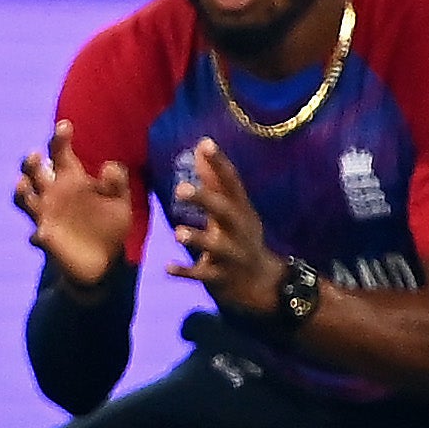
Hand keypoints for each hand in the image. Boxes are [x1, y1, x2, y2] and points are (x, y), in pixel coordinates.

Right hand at [15, 120, 135, 288]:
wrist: (103, 260)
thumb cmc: (109, 224)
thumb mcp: (120, 202)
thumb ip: (116, 183)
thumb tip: (109, 167)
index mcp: (70, 177)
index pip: (59, 152)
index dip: (59, 138)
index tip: (64, 126)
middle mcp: (53, 192)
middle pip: (33, 171)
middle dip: (31, 163)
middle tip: (37, 156)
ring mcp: (45, 214)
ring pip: (24, 198)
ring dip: (21, 191)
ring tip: (23, 184)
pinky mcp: (45, 237)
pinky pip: (36, 234)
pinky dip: (38, 234)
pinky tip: (43, 235)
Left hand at [166, 137, 281, 316]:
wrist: (261, 284)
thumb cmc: (240, 238)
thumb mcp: (233, 209)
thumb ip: (214, 180)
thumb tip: (201, 145)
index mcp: (241, 210)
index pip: (233, 183)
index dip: (220, 164)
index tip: (205, 144)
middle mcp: (239, 230)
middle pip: (226, 212)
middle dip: (206, 200)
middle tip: (180, 189)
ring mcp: (232, 255)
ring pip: (216, 247)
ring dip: (197, 239)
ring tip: (178, 233)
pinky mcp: (221, 277)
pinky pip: (202, 275)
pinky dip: (185, 271)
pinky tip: (167, 267)